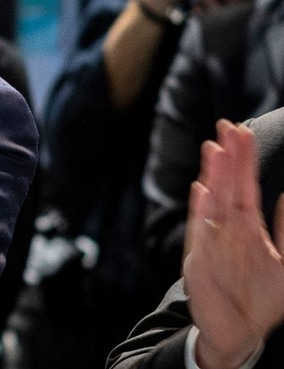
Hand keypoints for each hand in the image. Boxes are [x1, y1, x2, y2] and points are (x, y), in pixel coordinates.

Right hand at [185, 120, 283, 368]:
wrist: (240, 333)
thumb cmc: (259, 300)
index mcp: (247, 229)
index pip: (246, 187)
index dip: (245, 161)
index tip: (243, 132)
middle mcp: (228, 231)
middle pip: (229, 187)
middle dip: (229, 158)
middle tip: (228, 126)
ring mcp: (213, 244)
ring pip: (214, 203)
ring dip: (213, 177)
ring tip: (214, 149)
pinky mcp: (201, 263)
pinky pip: (202, 234)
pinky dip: (202, 212)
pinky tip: (202, 190)